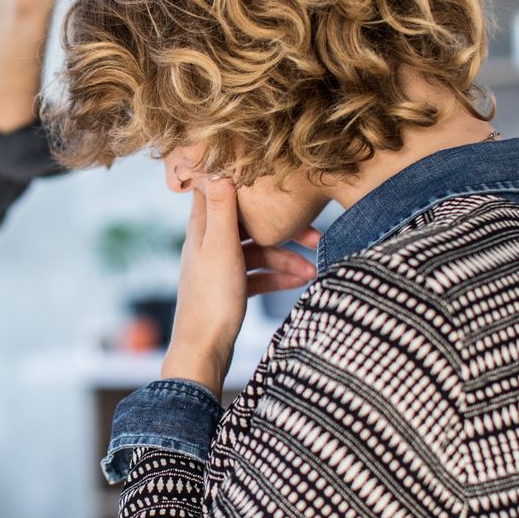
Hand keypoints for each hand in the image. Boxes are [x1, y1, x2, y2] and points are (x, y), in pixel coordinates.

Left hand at [161, 179, 318, 395]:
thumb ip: (222, 210)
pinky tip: (301, 283)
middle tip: (316, 235)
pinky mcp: (229, 289)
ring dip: (286, 259)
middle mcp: (209, 243)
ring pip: (258, 252)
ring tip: (313, 272)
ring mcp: (220, 267)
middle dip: (282, 229)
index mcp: (203, 228)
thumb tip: (219, 167)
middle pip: (249, 224)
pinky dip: (278, 277)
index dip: (241, 179)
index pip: (220, 191)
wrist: (203, 350)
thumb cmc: (210, 299)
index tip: (267, 169)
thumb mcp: (220, 248)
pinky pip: (258, 275)